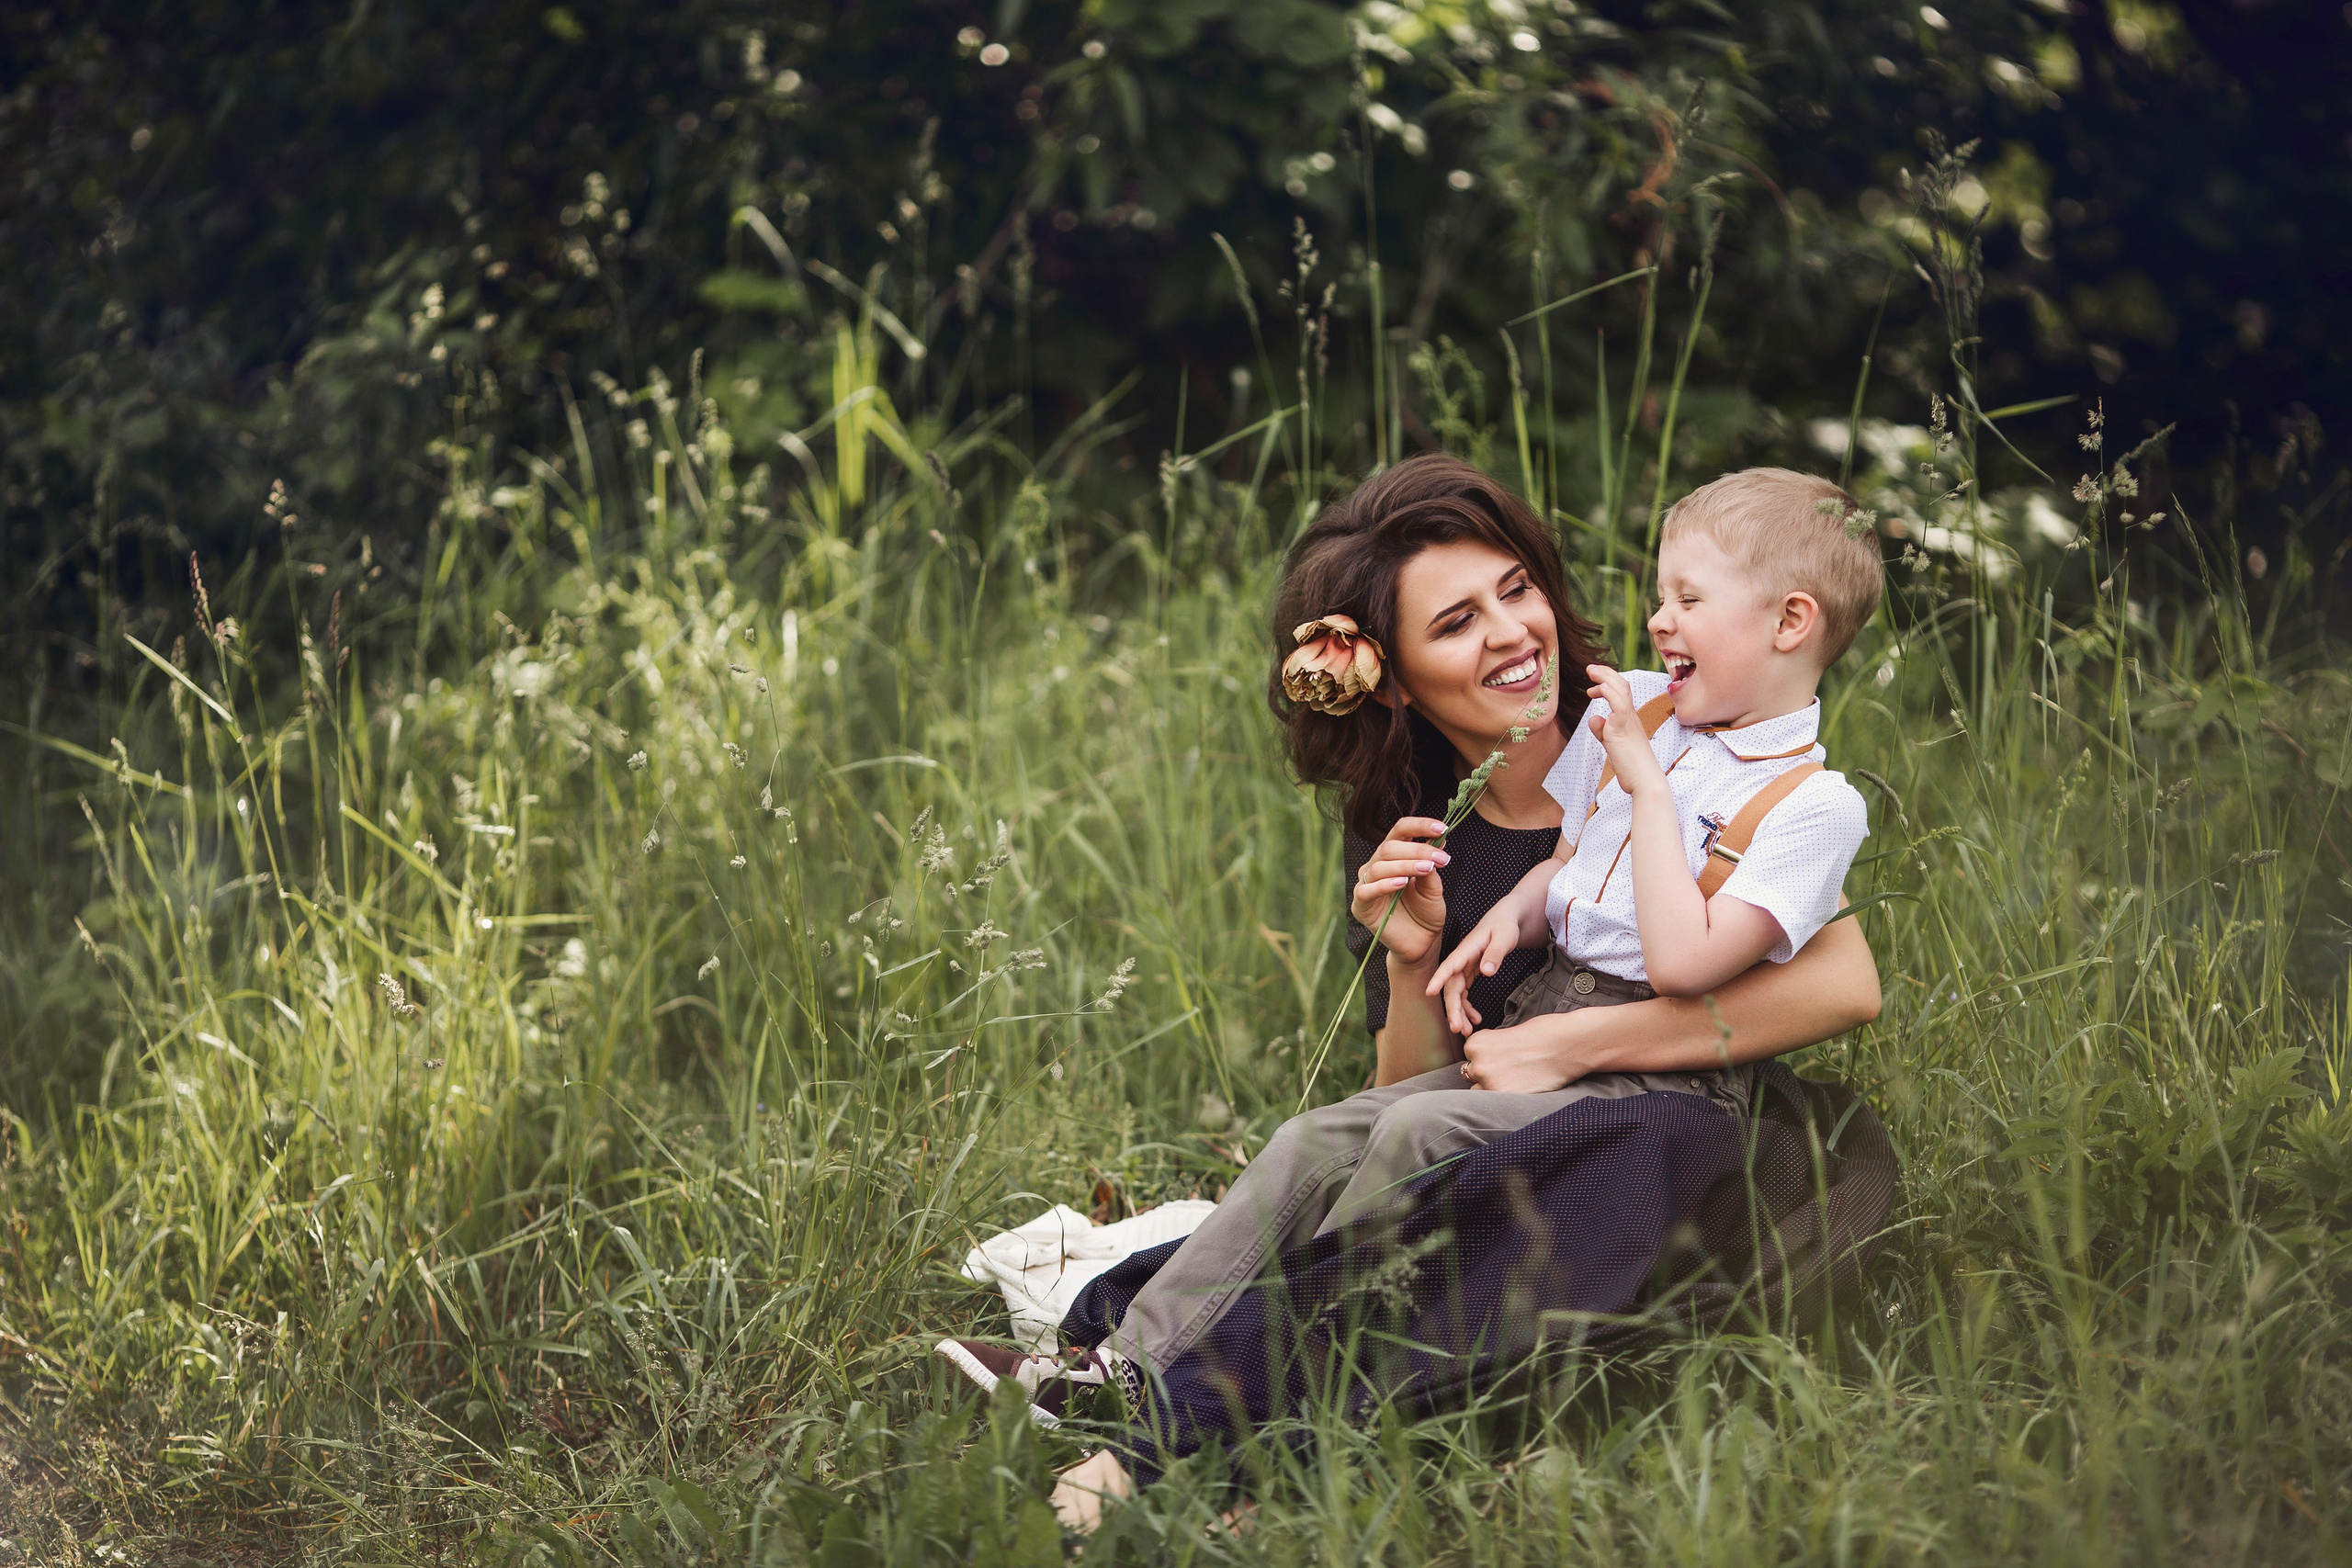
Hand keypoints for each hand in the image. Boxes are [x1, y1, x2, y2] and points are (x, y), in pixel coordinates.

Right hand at [1351, 816, 1451, 966]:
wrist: (1421, 943)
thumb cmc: (1426, 912)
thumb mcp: (1433, 886)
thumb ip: (1431, 865)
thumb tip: (1439, 841)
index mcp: (1394, 855)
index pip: (1401, 830)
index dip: (1419, 825)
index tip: (1442, 828)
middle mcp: (1377, 865)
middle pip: (1390, 847)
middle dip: (1417, 850)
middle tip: (1441, 859)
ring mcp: (1366, 884)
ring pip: (1380, 866)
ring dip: (1405, 865)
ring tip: (1426, 869)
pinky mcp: (1361, 905)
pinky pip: (1366, 890)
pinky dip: (1384, 885)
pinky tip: (1401, 883)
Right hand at [1424, 902, 1523, 1035]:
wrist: (1506, 920)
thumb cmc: (1505, 926)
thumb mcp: (1505, 937)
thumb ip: (1496, 953)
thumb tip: (1486, 972)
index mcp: (1467, 949)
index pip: (1450, 965)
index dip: (1439, 978)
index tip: (1429, 992)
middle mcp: (1461, 960)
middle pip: (1452, 986)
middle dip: (1452, 1008)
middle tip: (1457, 1029)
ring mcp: (1464, 968)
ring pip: (1456, 993)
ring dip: (1459, 1013)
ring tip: (1467, 1031)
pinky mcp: (1469, 973)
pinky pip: (1464, 993)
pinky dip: (1468, 1007)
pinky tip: (1476, 1019)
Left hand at [1458, 1016, 1585, 1093]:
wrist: (1569, 1044)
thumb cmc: (1542, 1034)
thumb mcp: (1506, 1034)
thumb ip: (1489, 1049)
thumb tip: (1480, 1064)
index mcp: (1475, 1044)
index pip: (1469, 1057)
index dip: (1487, 1057)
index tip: (1504, 1055)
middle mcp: (1478, 1063)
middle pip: (1471, 1075)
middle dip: (1487, 1073)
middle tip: (1512, 1068)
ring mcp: (1491, 1083)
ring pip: (1480, 1091)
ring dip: (1493, 1087)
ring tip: (1517, 1078)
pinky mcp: (1507, 1098)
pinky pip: (1496, 1102)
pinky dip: (1507, 1097)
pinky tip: (1524, 1085)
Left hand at [1585, 665, 1666, 796]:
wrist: (1645, 782)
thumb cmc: (1632, 767)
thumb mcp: (1613, 746)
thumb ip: (1603, 732)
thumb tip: (1594, 719)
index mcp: (1630, 720)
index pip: (1621, 694)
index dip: (1607, 684)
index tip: (1592, 688)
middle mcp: (1632, 717)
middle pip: (1622, 686)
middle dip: (1605, 674)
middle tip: (1590, 668)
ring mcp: (1629, 723)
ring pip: (1621, 691)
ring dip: (1605, 677)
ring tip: (1591, 671)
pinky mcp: (1624, 731)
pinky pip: (1620, 707)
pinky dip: (1610, 694)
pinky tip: (1599, 687)